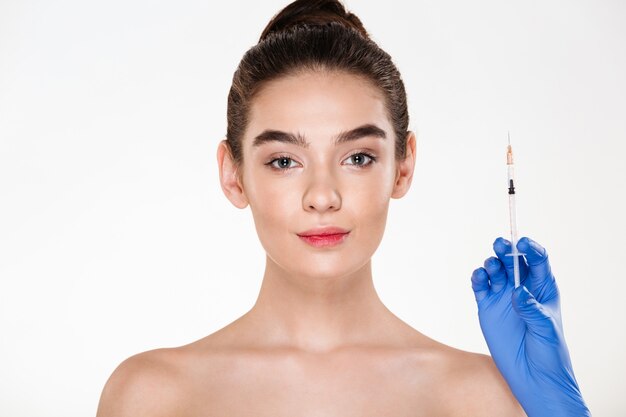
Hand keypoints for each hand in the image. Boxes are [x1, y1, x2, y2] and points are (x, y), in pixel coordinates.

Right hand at [470, 236, 590, 416]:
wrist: (533, 376)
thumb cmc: (549, 352)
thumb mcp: (546, 328)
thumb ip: (531, 308)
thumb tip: (518, 290)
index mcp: (543, 287)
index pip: (538, 261)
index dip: (530, 249)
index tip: (523, 243)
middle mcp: (522, 288)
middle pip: (513, 261)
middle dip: (506, 250)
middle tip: (500, 244)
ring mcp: (503, 297)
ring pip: (495, 271)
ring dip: (492, 264)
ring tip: (491, 267)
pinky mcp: (487, 307)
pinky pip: (480, 287)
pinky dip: (478, 279)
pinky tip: (479, 277)